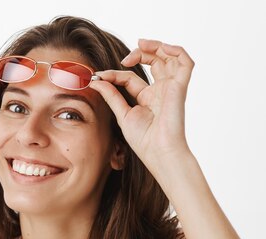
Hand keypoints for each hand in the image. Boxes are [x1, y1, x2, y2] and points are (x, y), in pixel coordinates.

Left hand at [88, 39, 194, 172]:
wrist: (158, 151)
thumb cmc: (144, 139)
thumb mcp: (122, 114)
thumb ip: (111, 96)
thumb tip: (96, 80)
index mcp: (146, 98)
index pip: (129, 77)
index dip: (114, 74)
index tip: (97, 76)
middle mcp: (160, 90)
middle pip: (153, 62)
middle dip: (139, 53)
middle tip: (124, 58)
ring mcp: (171, 88)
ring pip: (169, 57)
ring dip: (156, 46)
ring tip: (141, 44)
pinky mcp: (180, 87)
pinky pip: (185, 62)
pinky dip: (175, 50)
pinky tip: (160, 48)